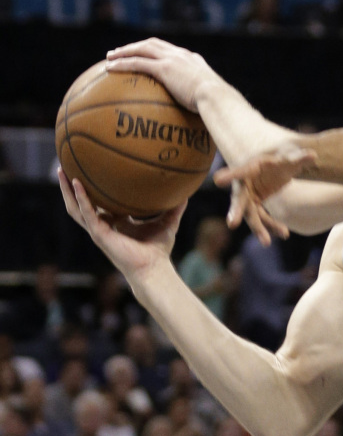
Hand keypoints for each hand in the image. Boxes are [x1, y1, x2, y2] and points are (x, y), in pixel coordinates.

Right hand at [58, 168, 183, 277]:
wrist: (153, 268)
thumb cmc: (158, 250)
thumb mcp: (167, 223)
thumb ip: (175, 208)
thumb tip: (186, 193)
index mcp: (116, 222)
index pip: (100, 203)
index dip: (95, 190)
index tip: (91, 171)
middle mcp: (104, 225)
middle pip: (81, 203)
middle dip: (71, 187)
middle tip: (66, 167)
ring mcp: (98, 230)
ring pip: (75, 208)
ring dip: (67, 191)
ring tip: (63, 172)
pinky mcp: (98, 234)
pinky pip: (86, 213)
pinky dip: (81, 198)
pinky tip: (77, 184)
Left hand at [106, 37, 219, 111]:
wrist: (218, 98)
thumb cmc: (218, 105)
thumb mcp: (211, 100)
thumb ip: (203, 102)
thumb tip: (204, 117)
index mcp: (193, 60)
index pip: (170, 50)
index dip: (155, 50)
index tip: (145, 54)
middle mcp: (182, 55)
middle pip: (153, 43)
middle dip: (136, 46)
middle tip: (120, 52)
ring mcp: (172, 59)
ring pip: (142, 49)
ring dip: (124, 51)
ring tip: (110, 57)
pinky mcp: (164, 68)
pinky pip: (137, 62)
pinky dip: (122, 64)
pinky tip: (109, 69)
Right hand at [214, 147, 316, 225]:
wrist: (282, 164)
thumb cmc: (284, 156)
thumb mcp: (293, 157)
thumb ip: (300, 157)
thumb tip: (313, 155)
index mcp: (252, 166)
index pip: (241, 170)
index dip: (231, 175)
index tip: (218, 180)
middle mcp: (245, 182)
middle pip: (240, 199)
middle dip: (236, 212)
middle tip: (232, 224)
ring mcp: (248, 194)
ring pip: (251, 214)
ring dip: (258, 228)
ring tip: (267, 242)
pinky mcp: (254, 203)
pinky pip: (261, 218)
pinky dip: (271, 226)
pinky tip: (285, 234)